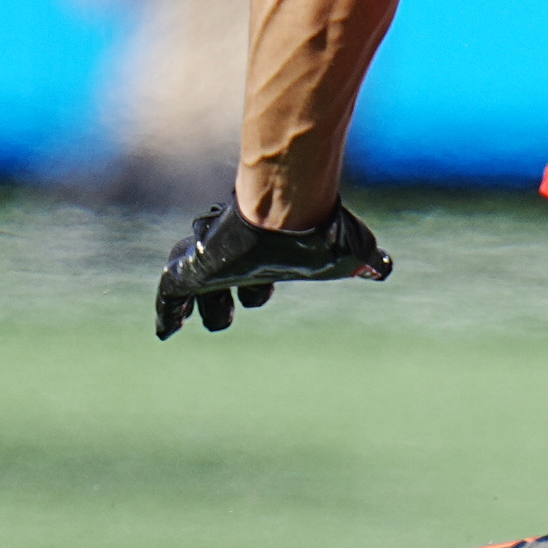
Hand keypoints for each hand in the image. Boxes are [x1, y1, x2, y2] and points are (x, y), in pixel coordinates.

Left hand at [152, 199, 392, 337]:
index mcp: (269, 256)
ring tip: (185, 323)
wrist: (286, 215)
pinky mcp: (192, 270)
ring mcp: (213, 260)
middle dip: (225, 299)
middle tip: (226, 314)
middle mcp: (239, 256)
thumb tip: (384, 268)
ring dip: (196, 306)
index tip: (259, 295)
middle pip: (225, 282)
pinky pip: (170, 295)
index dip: (258, 289)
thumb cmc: (316, 233)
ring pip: (196, 288)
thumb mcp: (351, 253)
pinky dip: (166, 314)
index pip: (259, 275)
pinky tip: (163, 332)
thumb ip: (367, 262)